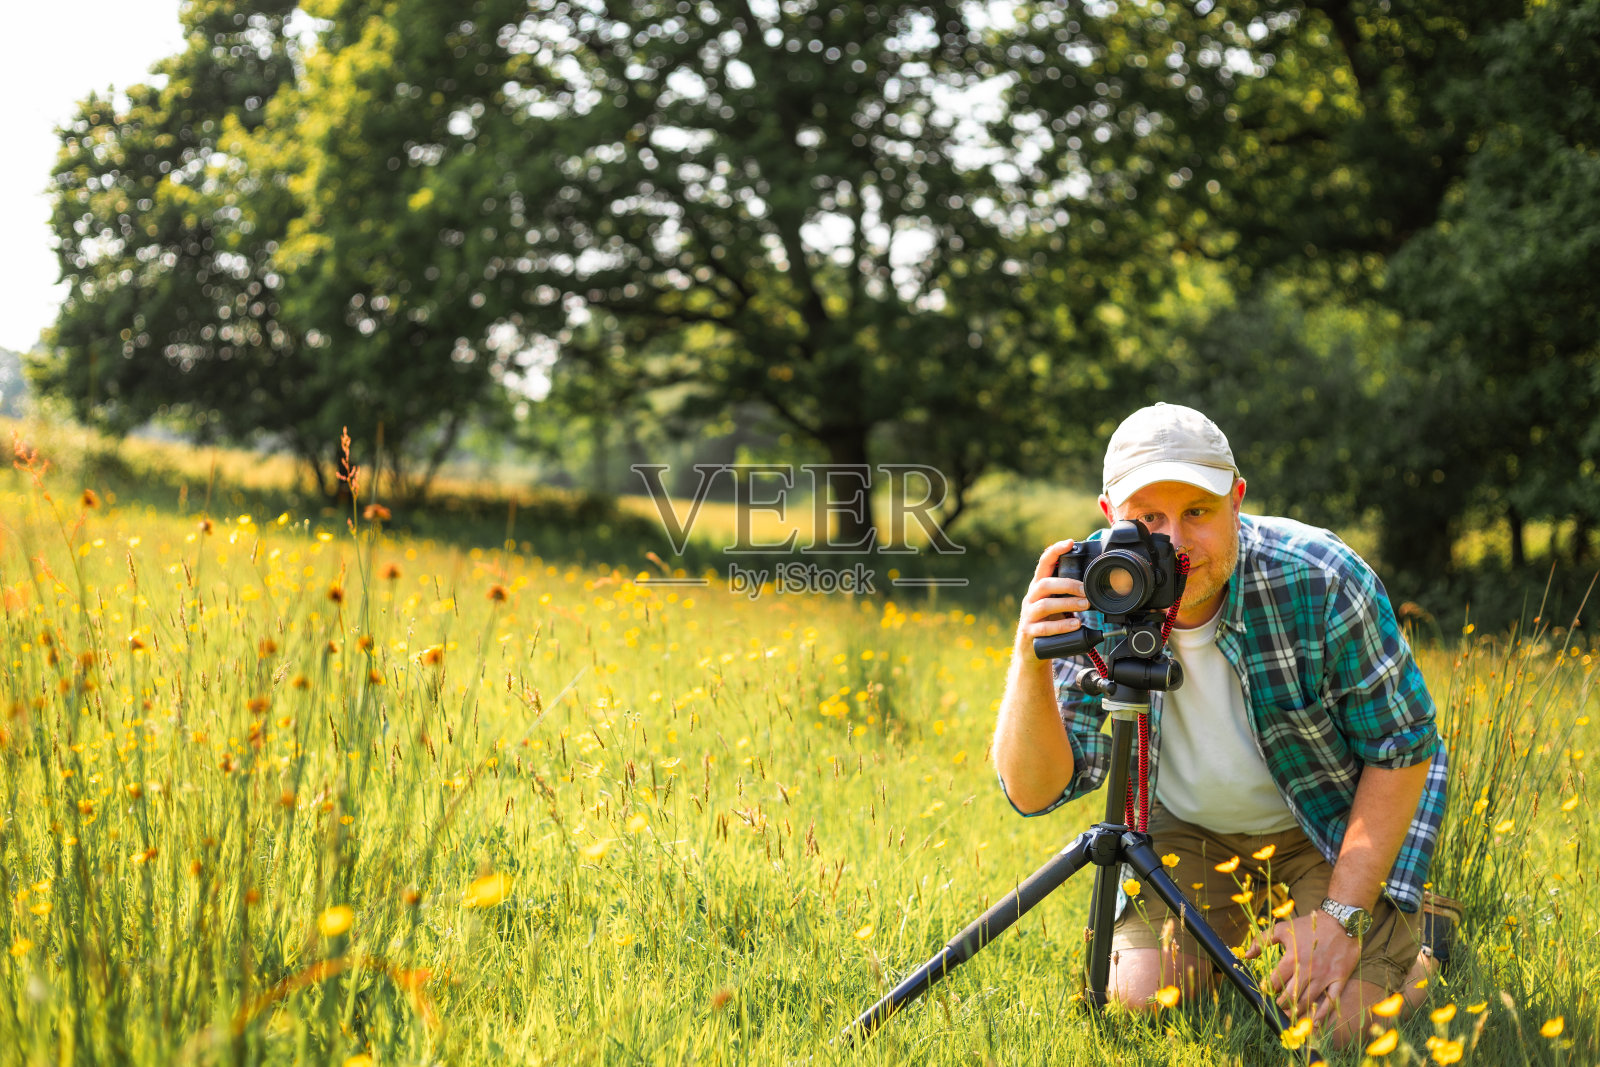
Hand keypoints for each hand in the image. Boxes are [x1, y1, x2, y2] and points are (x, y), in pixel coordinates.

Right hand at [1016, 540, 1088, 650]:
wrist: (1031, 651)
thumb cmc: (1048, 622)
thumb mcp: (1056, 604)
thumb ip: (1068, 592)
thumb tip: (1096, 582)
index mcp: (1038, 587)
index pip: (1044, 564)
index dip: (1055, 551)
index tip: (1069, 543)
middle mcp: (1031, 598)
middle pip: (1044, 584)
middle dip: (1067, 584)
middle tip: (1085, 590)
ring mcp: (1028, 615)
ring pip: (1044, 605)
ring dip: (1067, 604)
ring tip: (1084, 606)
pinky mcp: (1029, 632)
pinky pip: (1044, 628)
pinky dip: (1061, 626)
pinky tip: (1075, 625)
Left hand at [1245, 910, 1360, 1023]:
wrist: (1340, 921)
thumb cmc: (1309, 925)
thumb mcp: (1283, 929)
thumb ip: (1262, 940)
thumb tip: (1247, 954)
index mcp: (1292, 958)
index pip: (1275, 981)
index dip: (1268, 989)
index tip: (1264, 993)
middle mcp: (1308, 970)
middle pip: (1290, 996)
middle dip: (1281, 1005)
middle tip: (1276, 1009)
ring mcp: (1325, 976)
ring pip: (1308, 1001)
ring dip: (1297, 1012)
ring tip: (1289, 1018)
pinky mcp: (1339, 979)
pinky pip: (1331, 1001)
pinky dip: (1322, 1014)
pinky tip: (1315, 1022)